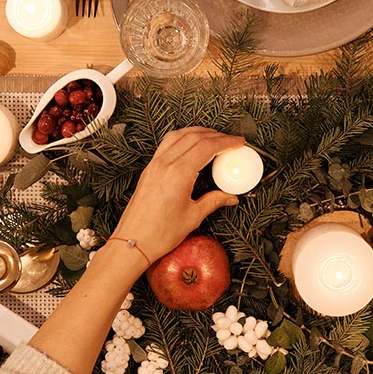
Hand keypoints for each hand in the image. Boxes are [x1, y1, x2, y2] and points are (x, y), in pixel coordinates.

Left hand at [111, 127, 244, 266]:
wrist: (134, 241)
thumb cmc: (160, 233)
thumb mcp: (193, 217)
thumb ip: (214, 201)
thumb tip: (230, 197)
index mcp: (178, 173)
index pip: (206, 147)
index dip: (226, 142)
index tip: (238, 142)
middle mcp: (165, 164)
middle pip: (194, 137)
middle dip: (216, 135)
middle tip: (230, 140)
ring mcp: (155, 164)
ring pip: (179, 135)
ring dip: (198, 132)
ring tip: (213, 137)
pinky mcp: (149, 169)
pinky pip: (167, 143)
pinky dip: (183, 138)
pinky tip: (191, 144)